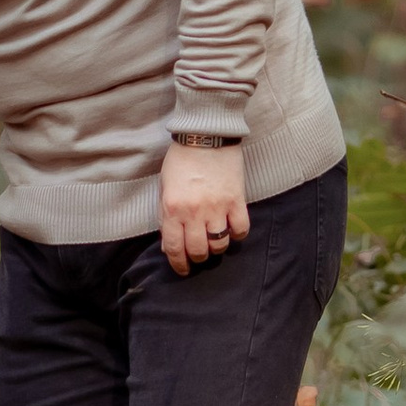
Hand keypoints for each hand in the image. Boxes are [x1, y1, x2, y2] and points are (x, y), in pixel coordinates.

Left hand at [161, 140, 250, 275]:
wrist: (205, 135)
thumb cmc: (181, 160)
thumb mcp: (164, 187)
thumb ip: (165, 216)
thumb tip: (169, 244)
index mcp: (173, 209)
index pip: (174, 248)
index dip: (178, 264)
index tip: (183, 270)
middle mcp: (195, 212)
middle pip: (199, 251)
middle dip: (197, 258)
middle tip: (198, 254)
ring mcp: (218, 207)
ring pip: (220, 244)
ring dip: (216, 248)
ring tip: (214, 241)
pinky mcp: (237, 200)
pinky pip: (241, 229)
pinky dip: (237, 235)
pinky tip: (232, 230)